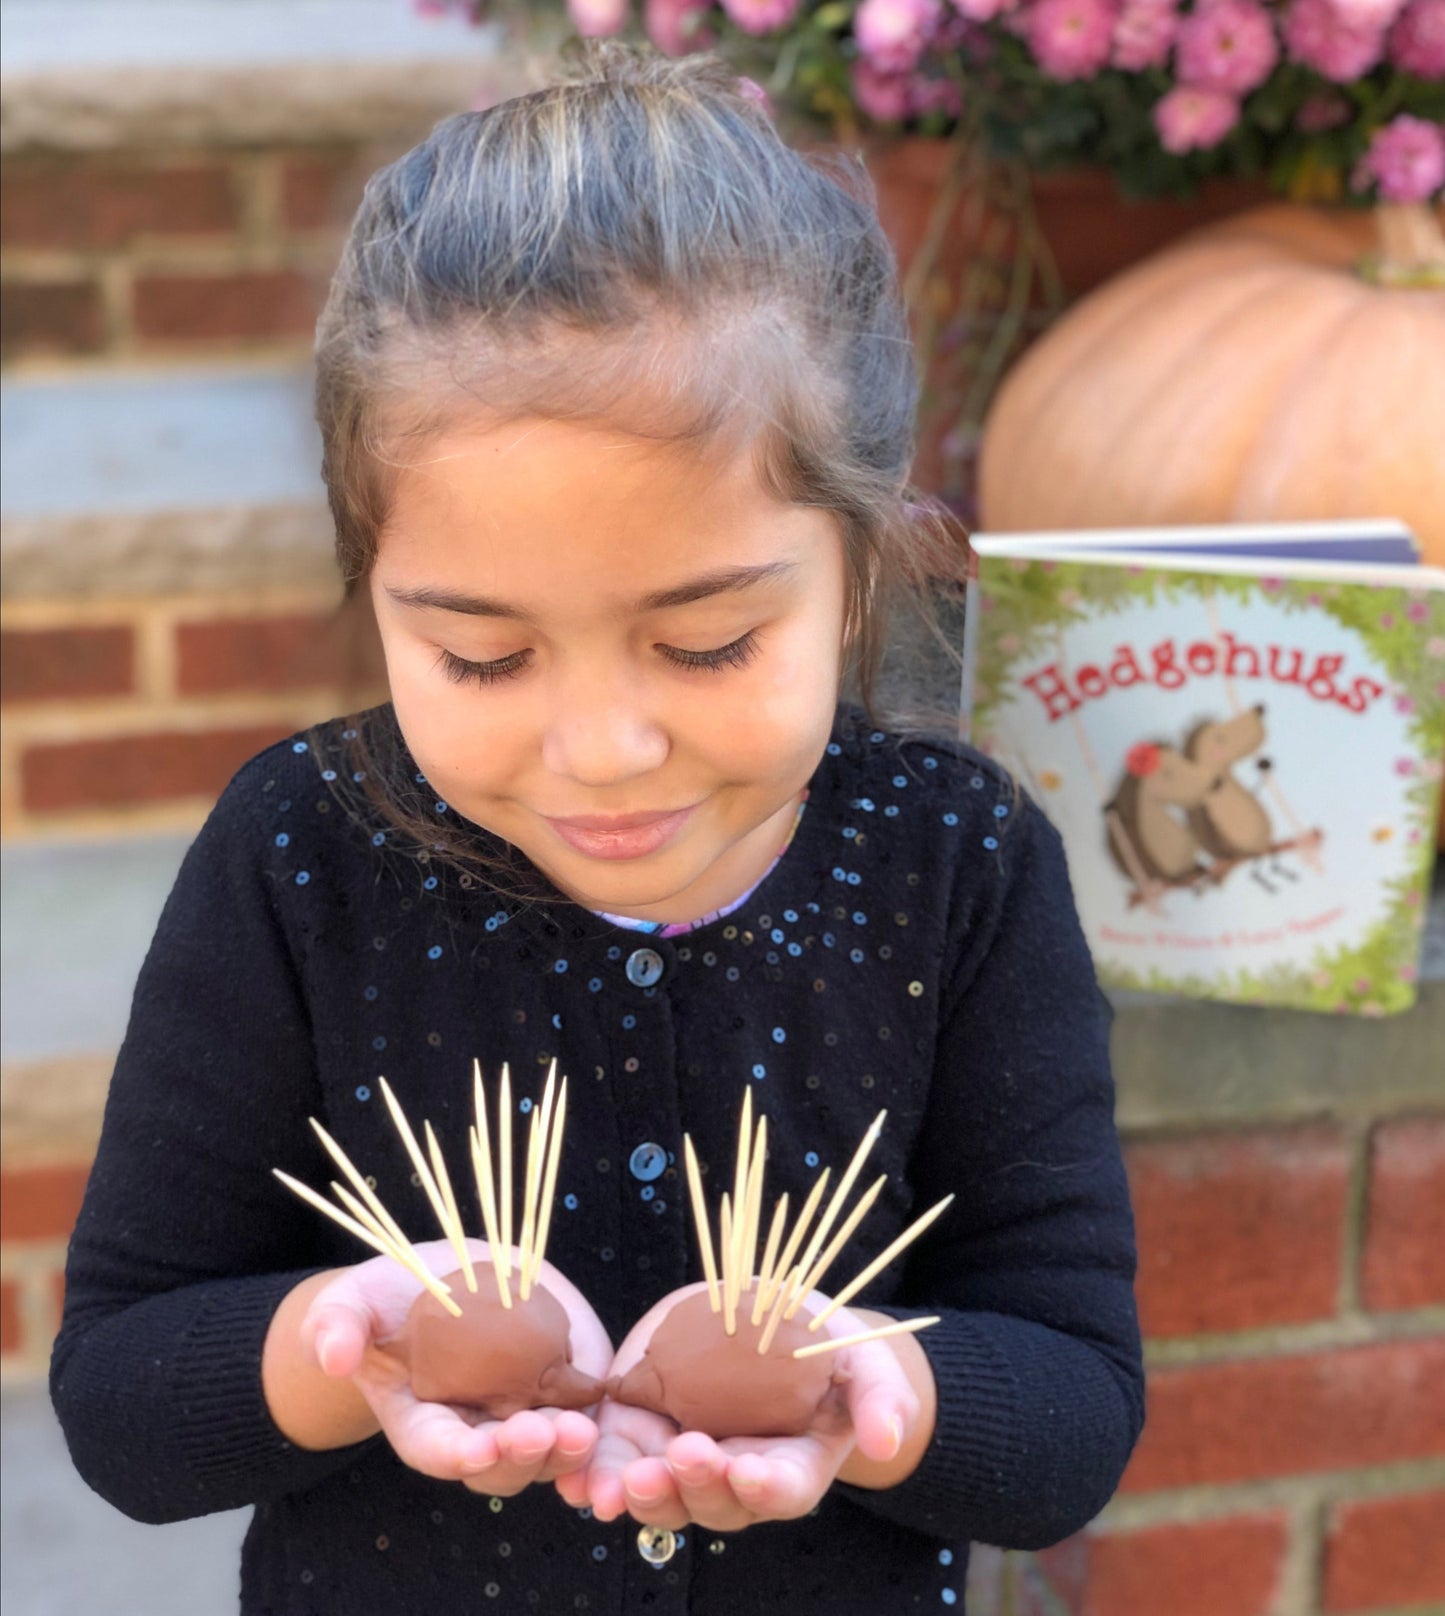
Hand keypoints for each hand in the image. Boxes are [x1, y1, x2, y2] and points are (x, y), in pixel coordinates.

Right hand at [300, 1239, 611, 1495]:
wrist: (444, 1276)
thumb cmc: (387, 1299)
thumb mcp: (351, 1303)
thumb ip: (336, 1326)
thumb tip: (332, 1354)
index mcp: (421, 1422)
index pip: (439, 1450)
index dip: (457, 1454)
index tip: (476, 1448)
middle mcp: (474, 1429)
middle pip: (502, 1464)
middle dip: (522, 1457)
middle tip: (541, 1435)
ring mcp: (520, 1411)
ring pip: (549, 1450)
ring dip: (567, 1449)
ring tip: (582, 1430)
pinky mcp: (560, 1383)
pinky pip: (583, 1410)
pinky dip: (599, 1419)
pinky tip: (610, 1408)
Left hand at [556, 1282, 920, 1531]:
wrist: (769, 1321)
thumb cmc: (823, 1346)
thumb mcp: (861, 1361)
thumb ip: (879, 1398)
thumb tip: (886, 1439)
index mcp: (792, 1466)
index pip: (781, 1489)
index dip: (764, 1485)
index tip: (748, 1468)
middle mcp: (736, 1476)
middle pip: (714, 1501)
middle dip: (694, 1486)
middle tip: (679, 1456)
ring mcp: (685, 1459)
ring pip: (660, 1495)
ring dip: (638, 1493)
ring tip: (618, 1481)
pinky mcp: (643, 1430)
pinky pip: (615, 1466)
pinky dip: (594, 1476)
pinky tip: (575, 1479)